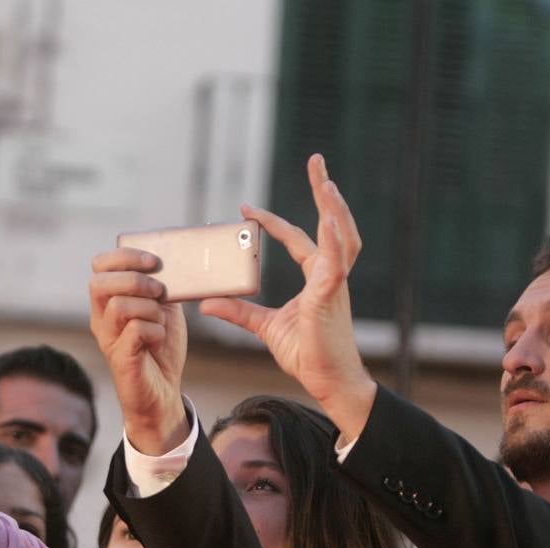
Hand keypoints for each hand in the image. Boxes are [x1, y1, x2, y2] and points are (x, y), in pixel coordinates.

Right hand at [88, 248, 189, 453]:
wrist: (163, 392)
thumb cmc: (160, 348)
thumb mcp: (163, 308)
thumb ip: (160, 285)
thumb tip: (172, 261)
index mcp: (109, 300)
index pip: (100, 265)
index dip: (125, 256)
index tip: (154, 262)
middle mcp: (101, 318)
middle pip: (100, 282)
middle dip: (136, 280)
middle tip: (160, 291)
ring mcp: (108, 338)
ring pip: (119, 305)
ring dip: (149, 308)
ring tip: (160, 322)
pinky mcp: (120, 358)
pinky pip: (135, 330)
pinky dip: (155, 330)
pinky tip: (159, 339)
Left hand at [199, 154, 376, 438]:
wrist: (329, 383)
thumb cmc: (308, 356)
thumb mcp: (265, 328)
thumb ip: (239, 312)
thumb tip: (207, 303)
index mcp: (317, 280)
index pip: (297, 241)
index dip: (273, 223)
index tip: (248, 208)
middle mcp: (329, 276)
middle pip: (332, 226)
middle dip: (325, 193)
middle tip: (317, 162)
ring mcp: (334, 285)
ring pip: (342, 237)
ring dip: (335, 208)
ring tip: (327, 181)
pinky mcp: (331, 298)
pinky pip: (335, 264)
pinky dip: (333, 240)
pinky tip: (328, 220)